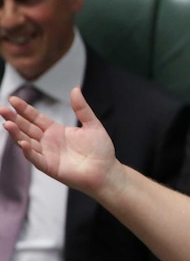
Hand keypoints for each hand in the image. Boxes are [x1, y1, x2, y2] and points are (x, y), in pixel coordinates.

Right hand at [0, 87, 117, 195]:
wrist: (107, 171)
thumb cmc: (101, 150)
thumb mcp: (92, 125)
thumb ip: (81, 108)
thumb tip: (75, 89)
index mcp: (56, 131)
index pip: (35, 118)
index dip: (24, 109)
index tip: (12, 99)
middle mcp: (48, 142)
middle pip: (27, 128)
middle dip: (14, 119)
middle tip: (2, 109)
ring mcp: (47, 154)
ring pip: (27, 142)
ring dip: (16, 134)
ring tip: (7, 123)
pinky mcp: (50, 167)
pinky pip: (36, 159)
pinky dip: (28, 151)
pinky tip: (23, 142)